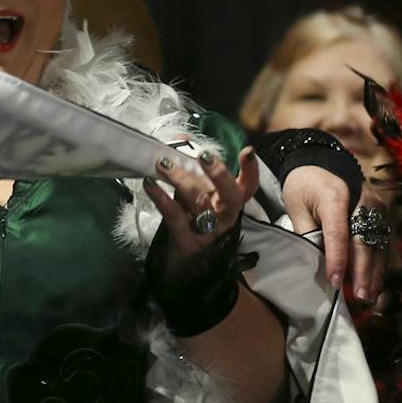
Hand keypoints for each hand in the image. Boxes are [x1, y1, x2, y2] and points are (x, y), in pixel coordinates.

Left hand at [143, 144, 259, 261]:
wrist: (179, 264)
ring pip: (200, 202)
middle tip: (204, 156)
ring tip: (162, 164)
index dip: (251, 170)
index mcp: (230, 203)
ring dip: (181, 179)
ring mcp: (208, 231)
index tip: (247, 151)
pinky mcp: (188, 242)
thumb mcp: (193, 193)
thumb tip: (181, 138)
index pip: (248, 187)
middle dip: (220, 174)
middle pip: (231, 195)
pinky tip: (150, 185)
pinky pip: (175, 217)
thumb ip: (190, 167)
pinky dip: (162, 199)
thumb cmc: (189, 219)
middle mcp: (224, 216)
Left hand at [282, 166, 377, 300]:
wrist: (321, 161)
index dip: (337, 259)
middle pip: (364, 241)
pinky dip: (378, 265)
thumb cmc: (305, 186)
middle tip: (360, 297)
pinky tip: (374, 283)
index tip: (335, 282)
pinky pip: (381, 243)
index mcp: (335, 196)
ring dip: (374, 273)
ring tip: (369, 297)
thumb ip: (308, 234)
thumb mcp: (297, 207)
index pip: (338, 232)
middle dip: (363, 272)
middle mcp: (362, 201)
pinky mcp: (381, 214)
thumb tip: (317, 264)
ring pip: (377, 245)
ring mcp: (376, 207)